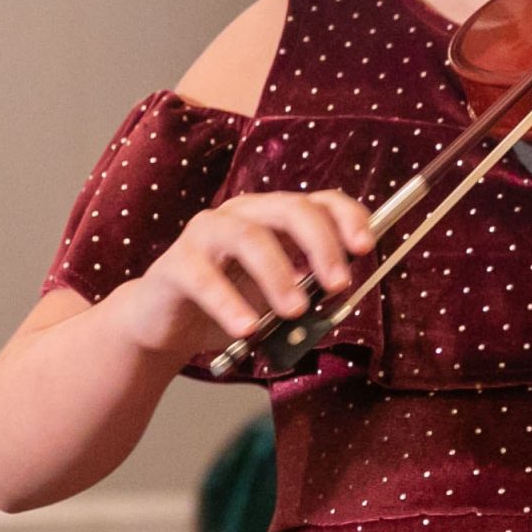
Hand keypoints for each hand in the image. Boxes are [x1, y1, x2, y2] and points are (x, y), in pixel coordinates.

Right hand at [111, 188, 378, 357]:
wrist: (166, 326)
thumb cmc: (229, 308)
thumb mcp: (278, 302)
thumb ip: (309, 296)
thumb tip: (340, 300)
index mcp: (274, 218)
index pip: (319, 202)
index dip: (347, 218)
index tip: (365, 248)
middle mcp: (243, 215)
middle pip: (290, 210)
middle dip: (321, 245)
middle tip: (338, 285)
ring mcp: (206, 234)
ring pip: (249, 238)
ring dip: (278, 275)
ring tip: (295, 311)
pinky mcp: (175, 264)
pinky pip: (205, 278)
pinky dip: (229, 304)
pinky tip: (247, 329)